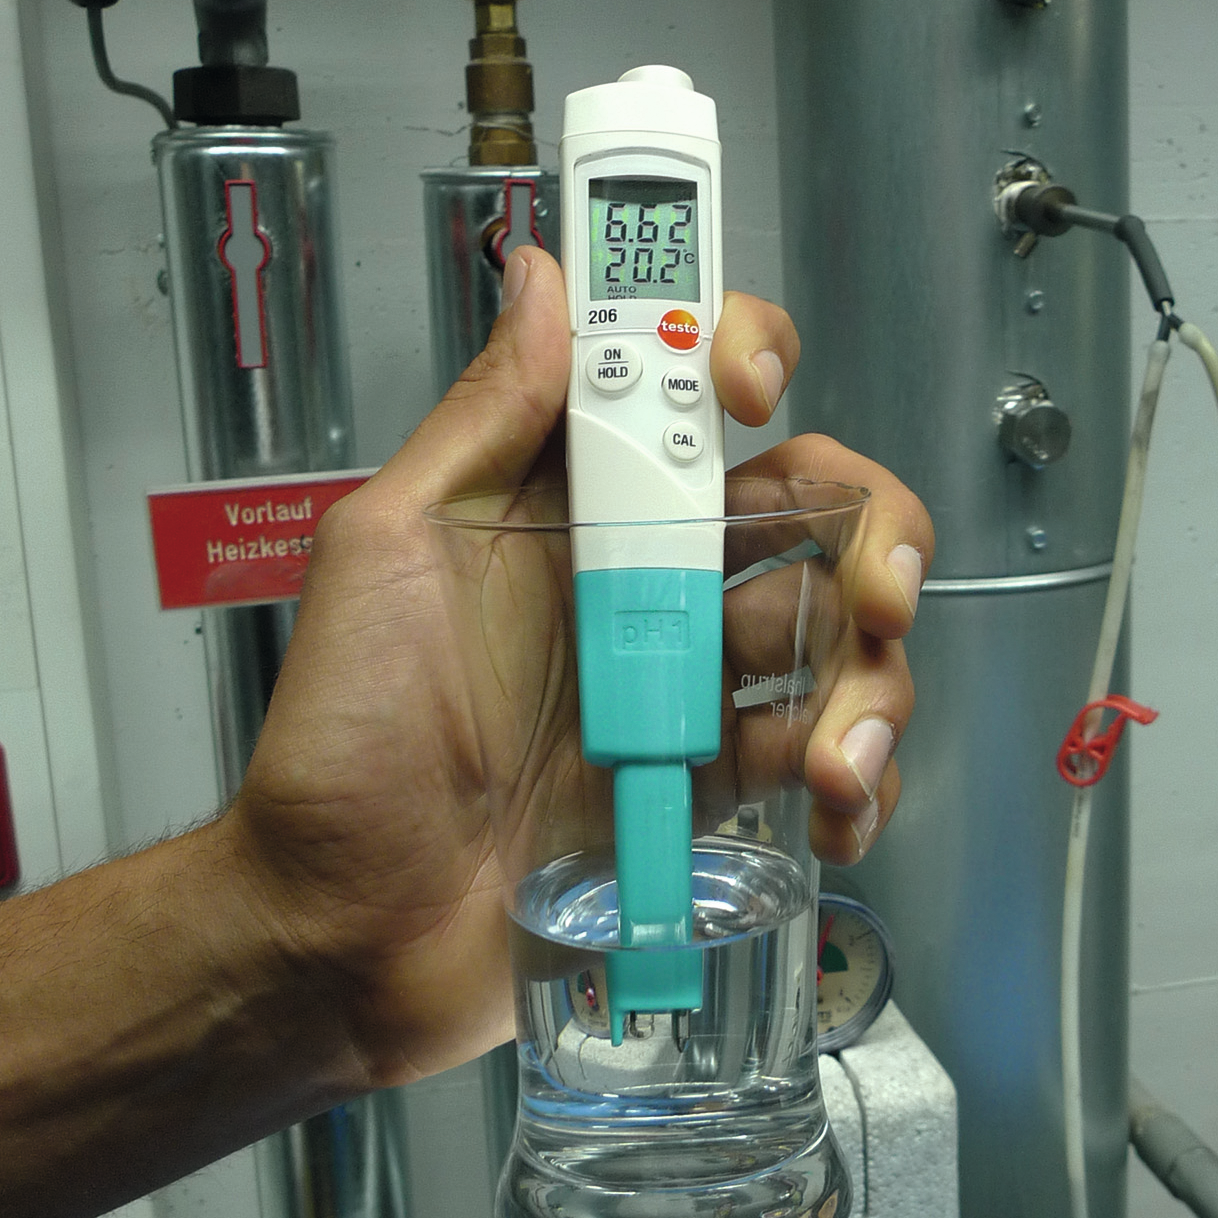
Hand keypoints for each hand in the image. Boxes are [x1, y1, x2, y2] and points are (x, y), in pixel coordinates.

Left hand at [225, 248, 932, 1085]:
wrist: (345, 942)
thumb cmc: (342, 749)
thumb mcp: (388, 554)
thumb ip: (481, 421)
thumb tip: (544, 276)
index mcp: (566, 504)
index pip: (683, 389)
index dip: (740, 355)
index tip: (751, 390)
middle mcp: (640, 578)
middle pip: (808, 504)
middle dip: (872, 528)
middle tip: (876, 590)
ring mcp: (683, 684)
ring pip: (837, 634)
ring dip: (872, 683)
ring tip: (836, 760)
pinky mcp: (708, 788)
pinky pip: (823, 758)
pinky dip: (858, 782)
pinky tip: (834, 814)